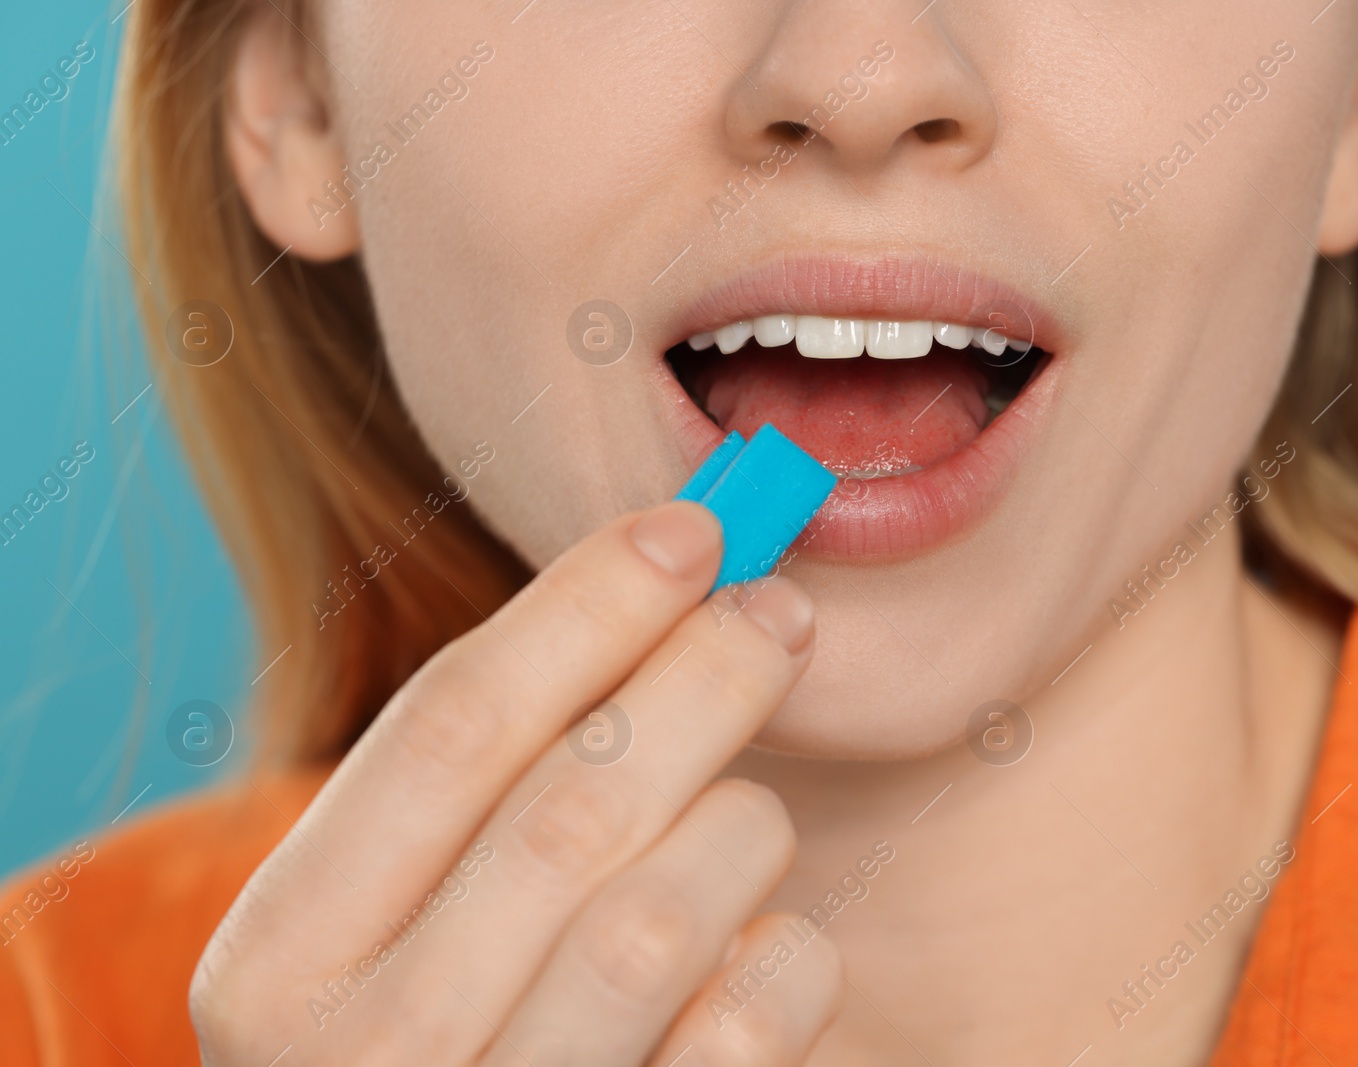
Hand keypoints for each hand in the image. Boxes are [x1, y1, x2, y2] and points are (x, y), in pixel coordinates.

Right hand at [191, 501, 840, 1064]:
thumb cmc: (435, 1038)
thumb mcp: (387, 931)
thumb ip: (473, 796)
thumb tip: (659, 581)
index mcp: (277, 962)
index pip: (446, 729)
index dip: (586, 609)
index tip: (690, 530)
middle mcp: (362, 1059)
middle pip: (570, 807)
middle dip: (699, 679)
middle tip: (776, 611)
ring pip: (661, 916)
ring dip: (736, 831)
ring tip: (745, 818)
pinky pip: (747, 1028)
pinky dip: (785, 958)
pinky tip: (764, 945)